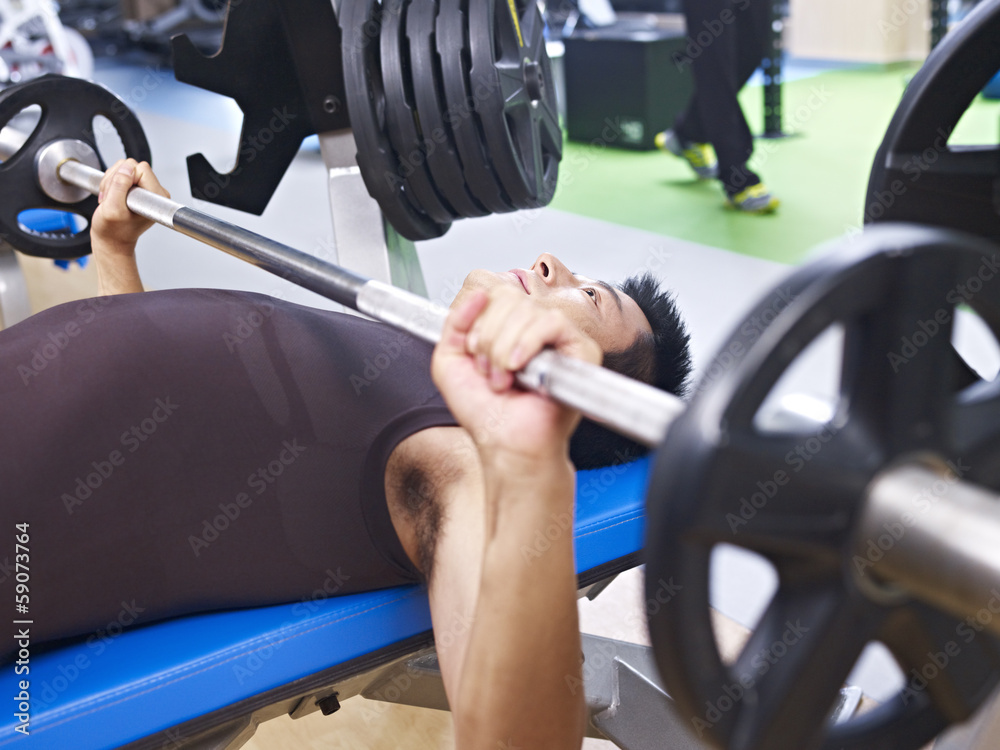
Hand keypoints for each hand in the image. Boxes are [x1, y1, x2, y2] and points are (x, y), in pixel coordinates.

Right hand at [91, 158, 169, 257]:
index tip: (117, 194)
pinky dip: (111, 182)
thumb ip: (119, 186)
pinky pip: (121, 172)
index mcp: (156, 197)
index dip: (123, 178)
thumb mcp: (111, 209)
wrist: (111, 239)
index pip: (140, 169)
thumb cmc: (113, 230)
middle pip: (132, 165)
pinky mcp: (137, 188)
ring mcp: (146, 189)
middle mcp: (155, 192)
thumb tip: (127, 167)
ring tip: (110, 199)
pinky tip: (111, 197)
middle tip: (110, 198)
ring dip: (111, 181)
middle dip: (115, 178)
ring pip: (124, 167)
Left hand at [431, 287, 600, 465]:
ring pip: (526, 310)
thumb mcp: (450, 361)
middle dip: (488, 340)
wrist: (506, 444)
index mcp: (509, 326)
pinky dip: (528, 344)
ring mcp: (559, 337)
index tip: (475, 355)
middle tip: (491, 372)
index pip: (495, 293)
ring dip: (504, 349)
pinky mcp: (581, 349)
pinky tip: (521, 368)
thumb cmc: (486, 412)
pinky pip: (552, 323)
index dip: (479, 323)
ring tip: (506, 378)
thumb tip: (479, 293)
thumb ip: (455, 322)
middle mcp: (535, 327)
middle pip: (508, 298)